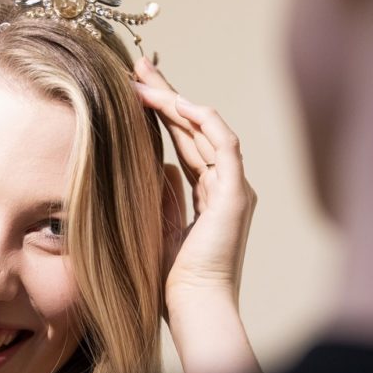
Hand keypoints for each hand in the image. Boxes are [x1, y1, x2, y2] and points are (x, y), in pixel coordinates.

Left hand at [134, 57, 259, 372]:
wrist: (191, 305)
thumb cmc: (173, 277)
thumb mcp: (161, 225)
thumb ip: (165, 195)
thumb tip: (160, 167)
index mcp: (209, 193)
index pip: (185, 140)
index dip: (163, 112)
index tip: (136, 89)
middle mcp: (225, 185)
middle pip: (194, 128)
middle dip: (167, 94)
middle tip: (139, 66)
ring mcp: (233, 187)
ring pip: (207, 129)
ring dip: (176, 100)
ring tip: (145, 77)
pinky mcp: (236, 193)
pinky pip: (222, 144)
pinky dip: (201, 120)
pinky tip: (176, 102)